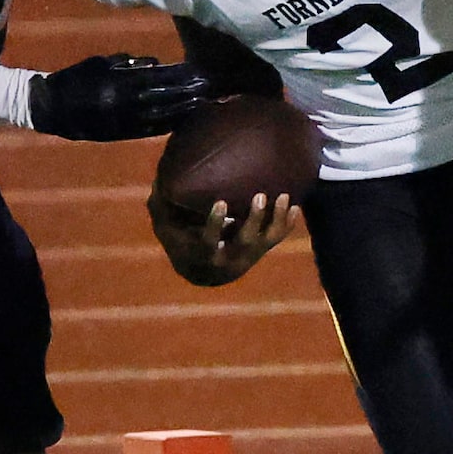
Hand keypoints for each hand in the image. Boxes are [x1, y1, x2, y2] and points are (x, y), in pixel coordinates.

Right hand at [26, 54, 215, 140]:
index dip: (178, 76)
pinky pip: (147, 130)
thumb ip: (128, 62)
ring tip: (200, 104)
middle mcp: (124, 104)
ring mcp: (123, 122)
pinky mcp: (120, 134)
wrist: (50, 108)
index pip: (156, 79)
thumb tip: (155, 62)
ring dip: (181, 110)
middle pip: (163, 98)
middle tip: (207, 89)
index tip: (197, 72)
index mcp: (118, 84)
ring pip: (159, 116)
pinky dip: (165, 124)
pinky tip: (179, 120)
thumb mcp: (100, 62)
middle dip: (186, 94)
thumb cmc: (75, 78)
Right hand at [150, 191, 296, 287]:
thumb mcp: (167, 228)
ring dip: (276, 220)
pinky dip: (286, 223)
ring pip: (265, 241)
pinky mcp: (259, 251)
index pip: (209, 241)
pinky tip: (294, 205)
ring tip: (284, 196)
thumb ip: (161, 208)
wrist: (203, 271)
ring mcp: (246, 256)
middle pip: (244, 242)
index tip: (220, 203)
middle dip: (254, 220)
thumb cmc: (182, 240)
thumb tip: (158, 182)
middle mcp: (228, 259)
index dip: (215, 223)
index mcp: (203, 253)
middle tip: (260, 196)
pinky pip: (275, 239)